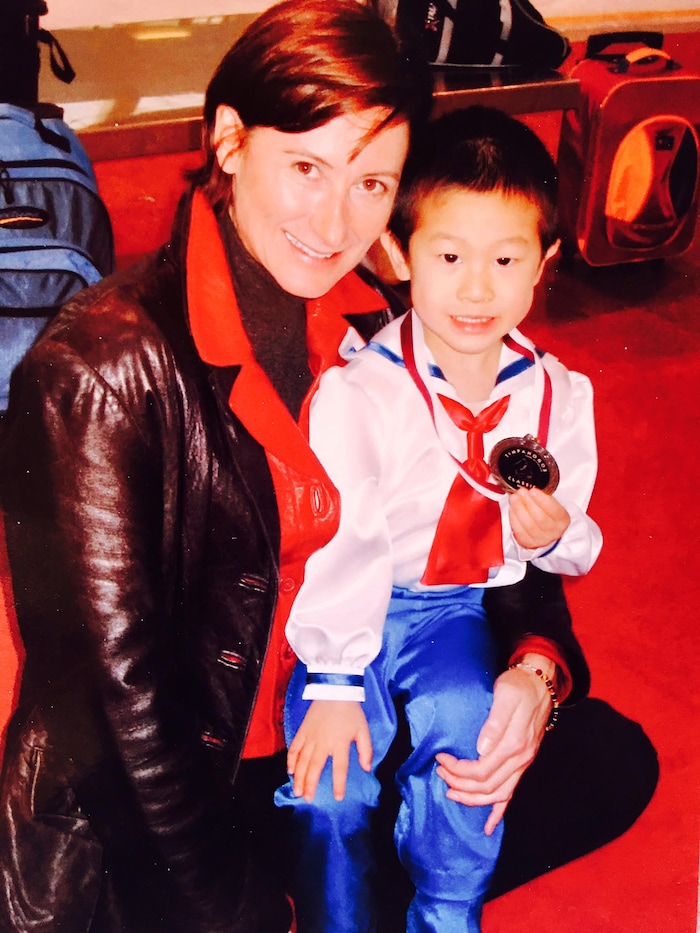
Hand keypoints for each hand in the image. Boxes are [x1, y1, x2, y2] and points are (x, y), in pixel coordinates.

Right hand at [287, 700, 371, 802]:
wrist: (334, 690)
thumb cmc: (351, 711)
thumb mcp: (363, 729)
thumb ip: (366, 750)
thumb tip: (367, 768)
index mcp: (340, 743)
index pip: (339, 768)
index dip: (339, 784)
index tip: (338, 797)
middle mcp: (323, 742)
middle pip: (314, 767)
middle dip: (310, 785)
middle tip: (307, 799)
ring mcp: (310, 737)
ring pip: (302, 760)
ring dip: (299, 777)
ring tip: (297, 790)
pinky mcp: (302, 731)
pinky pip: (294, 747)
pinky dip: (291, 760)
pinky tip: (290, 771)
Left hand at [435, 655, 551, 834]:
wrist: (540, 683)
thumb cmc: (519, 686)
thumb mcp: (505, 695)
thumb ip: (495, 722)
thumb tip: (481, 747)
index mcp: (513, 745)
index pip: (481, 770)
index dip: (458, 770)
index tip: (441, 758)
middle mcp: (520, 760)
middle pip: (486, 786)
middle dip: (459, 783)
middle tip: (440, 771)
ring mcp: (523, 764)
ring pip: (497, 796)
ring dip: (472, 798)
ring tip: (451, 793)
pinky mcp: (523, 764)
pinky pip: (511, 794)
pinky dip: (499, 812)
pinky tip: (489, 826)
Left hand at [508, 486, 569, 549]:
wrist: (546, 531)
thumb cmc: (548, 515)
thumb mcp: (552, 504)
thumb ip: (544, 497)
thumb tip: (531, 487)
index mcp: (563, 520)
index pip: (554, 511)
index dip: (543, 500)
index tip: (533, 491)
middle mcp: (554, 532)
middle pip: (540, 518)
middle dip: (528, 502)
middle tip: (521, 492)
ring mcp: (541, 539)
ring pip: (528, 525)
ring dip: (519, 509)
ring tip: (514, 498)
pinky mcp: (529, 543)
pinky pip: (519, 531)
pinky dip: (514, 518)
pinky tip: (512, 509)